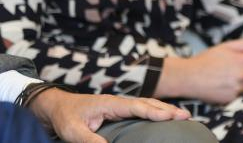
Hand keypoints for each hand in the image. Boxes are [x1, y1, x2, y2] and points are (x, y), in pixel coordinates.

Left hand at [29, 89, 189, 142]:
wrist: (55, 107)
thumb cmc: (64, 117)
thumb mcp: (73, 131)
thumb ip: (89, 140)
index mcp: (108, 103)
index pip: (135, 106)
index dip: (154, 111)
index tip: (172, 116)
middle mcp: (116, 102)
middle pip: (145, 104)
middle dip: (166, 109)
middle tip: (187, 116)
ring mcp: (117, 106)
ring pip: (144, 105)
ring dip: (163, 110)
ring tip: (183, 116)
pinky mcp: (116, 111)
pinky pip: (139, 110)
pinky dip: (153, 112)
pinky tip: (162, 118)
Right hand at [156, 40, 242, 103]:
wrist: (188, 77)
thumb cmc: (203, 62)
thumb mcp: (222, 47)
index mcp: (240, 60)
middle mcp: (241, 75)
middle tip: (239, 70)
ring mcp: (238, 88)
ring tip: (230, 78)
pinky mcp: (233, 99)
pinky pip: (242, 94)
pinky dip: (236, 90)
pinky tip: (225, 85)